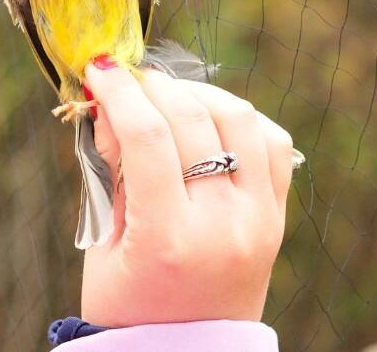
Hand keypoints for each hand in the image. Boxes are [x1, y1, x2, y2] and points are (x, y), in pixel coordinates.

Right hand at [80, 62, 294, 326]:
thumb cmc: (129, 306)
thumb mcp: (103, 245)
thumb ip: (112, 171)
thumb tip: (113, 104)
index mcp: (168, 240)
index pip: (147, 137)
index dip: (119, 92)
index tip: (100, 69)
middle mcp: (222, 226)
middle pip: (191, 119)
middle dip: (152, 86)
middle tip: (126, 79)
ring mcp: (258, 220)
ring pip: (239, 119)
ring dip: (198, 94)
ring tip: (167, 97)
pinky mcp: (277, 218)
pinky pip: (272, 143)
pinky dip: (240, 119)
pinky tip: (209, 119)